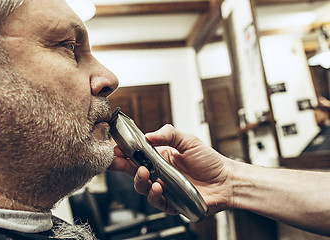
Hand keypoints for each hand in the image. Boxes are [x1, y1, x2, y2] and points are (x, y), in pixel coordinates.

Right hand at [111, 124, 233, 215]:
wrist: (226, 180)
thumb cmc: (209, 161)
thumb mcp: (188, 140)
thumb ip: (168, 134)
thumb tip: (148, 135)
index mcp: (161, 157)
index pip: (137, 154)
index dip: (124, 152)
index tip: (116, 148)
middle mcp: (160, 173)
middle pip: (133, 171)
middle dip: (121, 166)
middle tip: (117, 161)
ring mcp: (164, 188)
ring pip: (142, 187)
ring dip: (139, 180)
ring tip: (144, 172)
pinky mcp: (171, 202)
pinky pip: (157, 201)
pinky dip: (154, 195)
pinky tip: (158, 186)